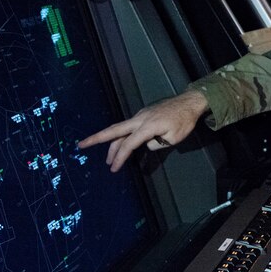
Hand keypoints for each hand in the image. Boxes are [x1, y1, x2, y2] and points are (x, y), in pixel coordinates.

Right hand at [77, 89, 208, 171]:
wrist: (189, 102)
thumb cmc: (184, 121)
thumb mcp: (173, 138)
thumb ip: (156, 145)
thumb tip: (145, 145)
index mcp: (147, 126)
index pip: (129, 144)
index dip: (120, 157)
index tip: (114, 168)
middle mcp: (139, 119)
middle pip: (114, 130)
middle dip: (96, 138)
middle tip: (81, 145)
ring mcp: (140, 115)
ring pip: (121, 129)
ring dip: (112, 143)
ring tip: (109, 159)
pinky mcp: (143, 114)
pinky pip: (128, 126)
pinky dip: (122, 136)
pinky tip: (122, 145)